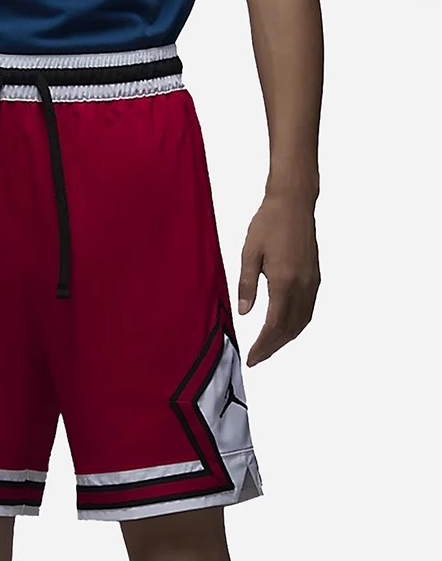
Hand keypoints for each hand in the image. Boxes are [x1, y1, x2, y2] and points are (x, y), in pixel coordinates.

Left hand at [238, 194, 319, 366]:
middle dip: (273, 347)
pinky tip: (285, 328)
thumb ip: (246, 285)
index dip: (263, 346)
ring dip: (286, 339)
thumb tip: (244, 313)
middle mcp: (302, 285)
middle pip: (289, 328)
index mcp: (284, 281)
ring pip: (302, 321)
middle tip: (257, 358)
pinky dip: (296, 325)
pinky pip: (308, 309)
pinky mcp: (315, 276)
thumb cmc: (269, 223)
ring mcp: (312, 281)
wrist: (294, 202)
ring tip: (268, 348)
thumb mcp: (249, 253)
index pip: (274, 325)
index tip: (252, 358)